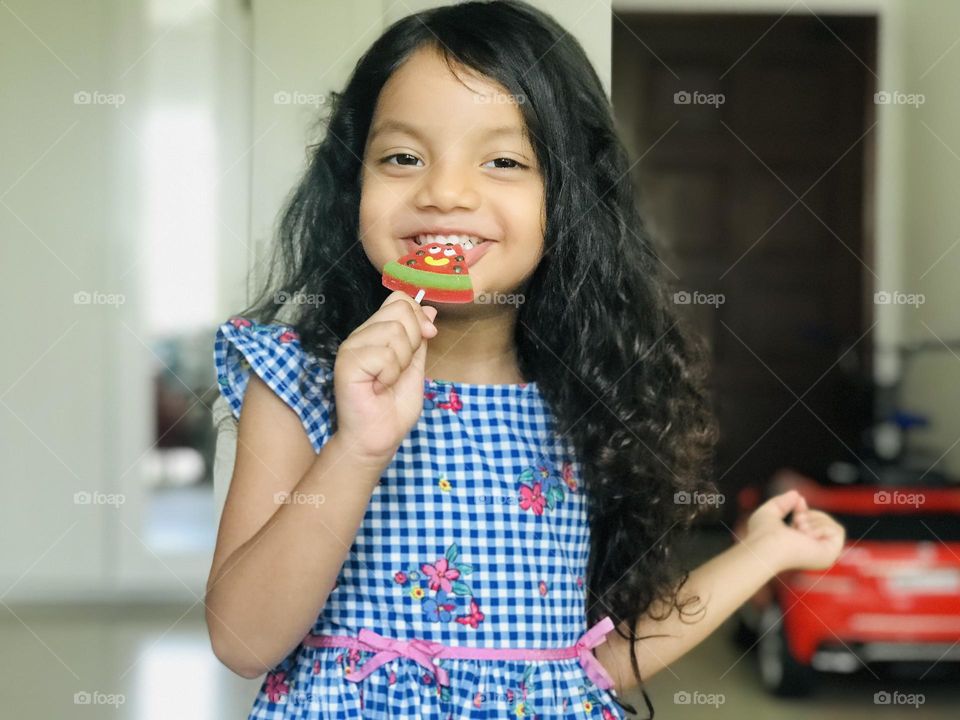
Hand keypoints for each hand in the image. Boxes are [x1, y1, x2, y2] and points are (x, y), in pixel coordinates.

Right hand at [333, 290, 437, 464]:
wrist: (379, 438)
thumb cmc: (394, 407)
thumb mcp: (416, 366)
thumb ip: (420, 339)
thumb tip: (430, 310)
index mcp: (376, 333)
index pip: (400, 300)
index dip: (419, 317)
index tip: (427, 338)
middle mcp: (362, 335)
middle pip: (400, 310)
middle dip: (414, 341)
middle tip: (400, 369)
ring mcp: (352, 347)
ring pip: (395, 331)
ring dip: (402, 362)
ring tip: (387, 381)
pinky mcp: (347, 362)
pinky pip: (385, 355)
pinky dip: (391, 375)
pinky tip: (379, 387)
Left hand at [741, 489, 845, 573]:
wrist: (766, 546)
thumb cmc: (762, 533)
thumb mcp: (769, 512)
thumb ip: (782, 502)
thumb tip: (797, 495)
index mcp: (798, 546)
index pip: (812, 523)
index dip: (806, 510)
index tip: (799, 502)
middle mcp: (811, 553)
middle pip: (823, 522)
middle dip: (810, 514)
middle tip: (796, 521)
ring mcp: (821, 556)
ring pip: (831, 525)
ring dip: (814, 521)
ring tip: (799, 529)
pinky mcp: (830, 556)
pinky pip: (838, 531)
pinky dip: (822, 527)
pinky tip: (807, 535)